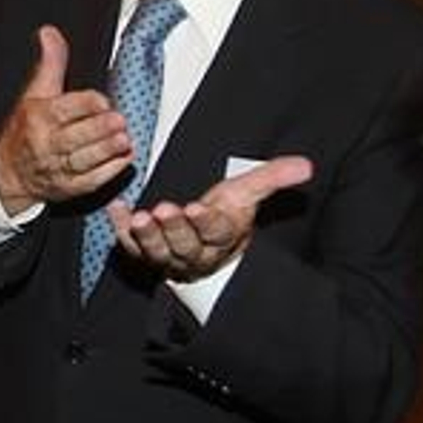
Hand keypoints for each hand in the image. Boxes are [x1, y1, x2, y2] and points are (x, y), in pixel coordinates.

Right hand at [0, 26, 132, 214]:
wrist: (8, 173)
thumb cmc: (24, 129)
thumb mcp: (33, 93)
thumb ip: (50, 63)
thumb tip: (50, 32)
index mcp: (38, 118)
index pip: (63, 110)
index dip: (85, 104)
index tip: (102, 100)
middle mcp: (46, 144)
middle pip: (74, 137)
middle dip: (97, 129)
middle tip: (119, 120)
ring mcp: (57, 168)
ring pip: (83, 160)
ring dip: (105, 151)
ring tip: (123, 140)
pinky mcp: (69, 187)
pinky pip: (89, 181)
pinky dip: (108, 171)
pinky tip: (123, 159)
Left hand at [108, 156, 312, 280]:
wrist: (206, 243)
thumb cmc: (226, 213)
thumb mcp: (247, 193)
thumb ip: (273, 178)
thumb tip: (306, 165)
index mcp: (222, 236)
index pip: (216, 231)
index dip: (206, 222)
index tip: (198, 208)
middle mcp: (195, 252)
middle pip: (185, 245)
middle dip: (174, 229)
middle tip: (163, 211)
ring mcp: (168, 257)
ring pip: (157, 252)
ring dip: (147, 236)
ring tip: (139, 217)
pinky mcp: (144, 253)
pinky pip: (130, 247)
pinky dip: (120, 230)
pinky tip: (115, 209)